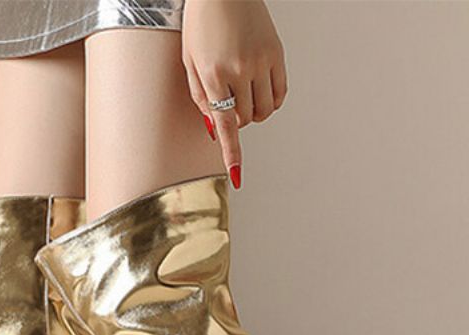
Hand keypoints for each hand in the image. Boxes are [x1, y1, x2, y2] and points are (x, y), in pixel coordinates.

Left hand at [182, 0, 287, 188]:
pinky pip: (279, 96)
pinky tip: (260, 90)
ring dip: (253, 113)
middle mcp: (239, 68)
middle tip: (230, 102)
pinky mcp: (277, 54)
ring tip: (244, 95)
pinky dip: (270, 102)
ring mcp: (261, 61)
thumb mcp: (189, 60)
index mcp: (213, 71)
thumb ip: (200, 97)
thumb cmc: (202, 23)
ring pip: (263, 111)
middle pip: (245, 120)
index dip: (232, 153)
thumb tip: (215, 130)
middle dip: (237, 119)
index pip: (226, 124)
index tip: (238, 176)